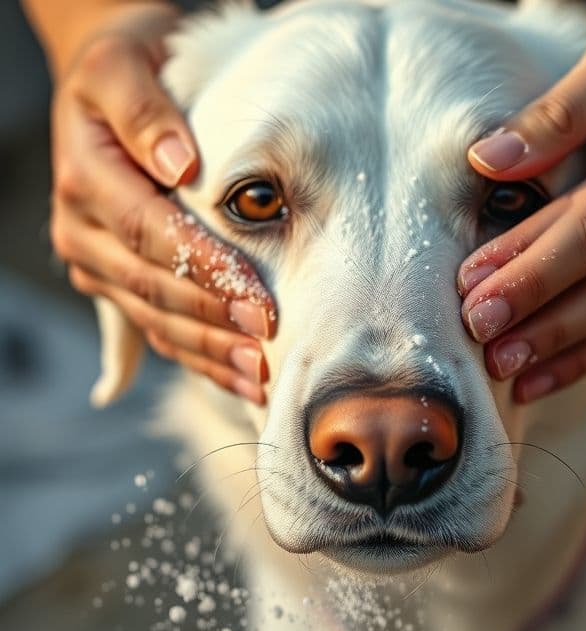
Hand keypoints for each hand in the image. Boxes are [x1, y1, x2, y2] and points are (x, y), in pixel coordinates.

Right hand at [47, 2, 274, 403]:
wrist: (108, 88)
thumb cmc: (130, 69)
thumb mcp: (124, 65)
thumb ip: (145, 110)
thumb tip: (181, 165)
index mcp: (86, 180)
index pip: (151, 236)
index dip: (206, 273)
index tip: (259, 303)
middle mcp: (85, 232)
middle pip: (155, 289)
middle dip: (215, 322)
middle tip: (269, 346)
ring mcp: (100, 264)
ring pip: (156, 321)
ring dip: (210, 353)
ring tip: (260, 379)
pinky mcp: (118, 284)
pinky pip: (156, 330)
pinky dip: (198, 357)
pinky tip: (237, 378)